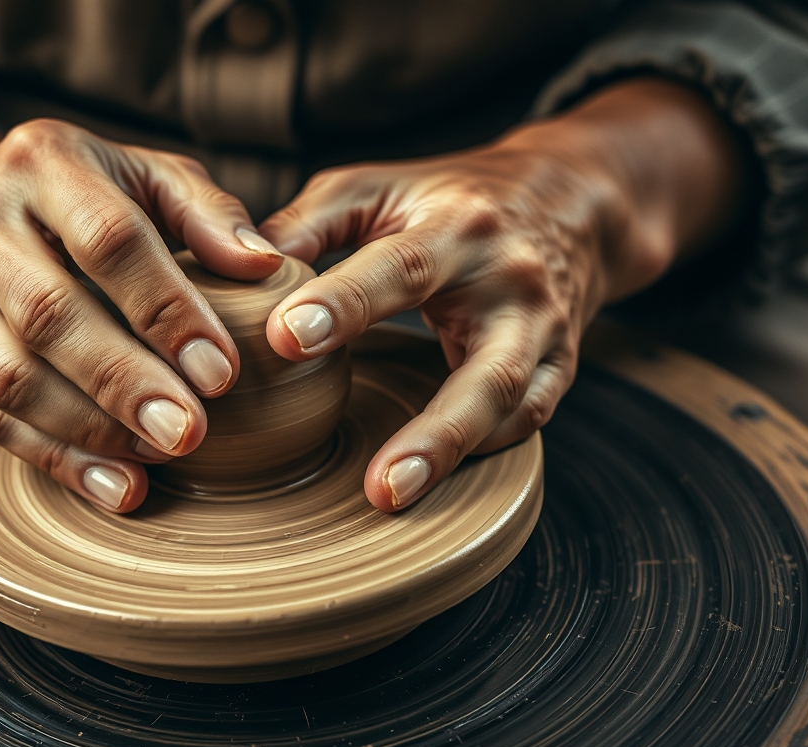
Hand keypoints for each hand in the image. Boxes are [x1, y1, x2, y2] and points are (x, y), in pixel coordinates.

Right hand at [0, 117, 285, 511]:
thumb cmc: (82, 199)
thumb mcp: (144, 177)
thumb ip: (206, 213)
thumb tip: (265, 264)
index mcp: (39, 163)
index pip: (108, 240)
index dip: (166, 310)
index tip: (221, 371)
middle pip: (50, 315)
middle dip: (125, 383)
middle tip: (189, 432)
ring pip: (13, 379)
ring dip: (92, 430)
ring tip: (161, 455)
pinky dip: (57, 460)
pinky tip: (117, 485)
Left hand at [258, 79, 742, 510]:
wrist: (569, 204)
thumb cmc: (446, 198)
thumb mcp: (377, 187)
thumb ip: (309, 223)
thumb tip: (239, 271)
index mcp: (459, 228)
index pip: (401, 268)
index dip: (343, 304)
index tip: (285, 339)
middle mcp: (512, 284)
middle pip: (484, 368)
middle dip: (433, 429)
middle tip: (376, 482)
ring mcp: (544, 333)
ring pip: (510, 407)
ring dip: (453, 456)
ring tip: (390, 497)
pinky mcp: (558, 369)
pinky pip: (525, 420)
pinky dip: (480, 453)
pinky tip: (429, 482)